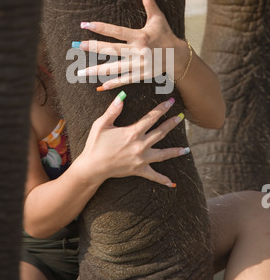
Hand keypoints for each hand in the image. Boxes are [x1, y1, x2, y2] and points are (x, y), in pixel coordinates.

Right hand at [74, 92, 189, 187]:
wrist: (92, 167)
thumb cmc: (95, 144)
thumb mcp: (101, 124)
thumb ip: (113, 110)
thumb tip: (122, 96)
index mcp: (132, 132)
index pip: (151, 117)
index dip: (162, 108)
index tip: (170, 102)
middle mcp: (140, 145)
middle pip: (161, 132)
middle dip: (172, 124)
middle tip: (181, 117)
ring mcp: (141, 159)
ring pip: (163, 154)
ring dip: (175, 151)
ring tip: (187, 149)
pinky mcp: (138, 170)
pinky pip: (153, 176)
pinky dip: (162, 180)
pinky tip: (171, 183)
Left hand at [75, 0, 189, 89]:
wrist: (177, 57)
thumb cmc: (165, 35)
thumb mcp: (158, 19)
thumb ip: (150, 4)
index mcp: (140, 36)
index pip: (117, 31)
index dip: (101, 28)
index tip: (86, 24)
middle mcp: (138, 51)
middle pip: (112, 50)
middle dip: (94, 48)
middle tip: (78, 46)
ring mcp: (139, 65)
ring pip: (115, 68)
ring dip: (97, 70)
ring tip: (81, 72)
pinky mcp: (141, 75)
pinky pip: (125, 79)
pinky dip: (113, 83)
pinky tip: (100, 85)